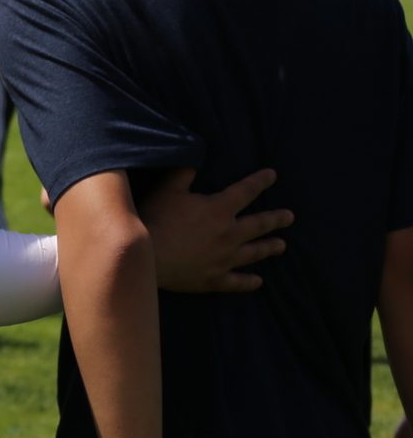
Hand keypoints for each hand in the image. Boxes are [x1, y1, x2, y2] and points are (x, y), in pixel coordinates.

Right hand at [141, 167, 291, 292]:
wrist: (147, 256)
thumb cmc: (157, 218)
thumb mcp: (168, 189)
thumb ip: (184, 173)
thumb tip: (194, 155)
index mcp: (219, 210)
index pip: (245, 191)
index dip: (259, 182)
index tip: (273, 175)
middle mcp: (229, 234)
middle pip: (258, 225)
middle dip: (276, 219)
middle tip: (290, 217)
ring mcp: (224, 259)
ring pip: (254, 253)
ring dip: (269, 248)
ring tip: (282, 245)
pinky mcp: (214, 279)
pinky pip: (237, 282)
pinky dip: (249, 282)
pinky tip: (258, 281)